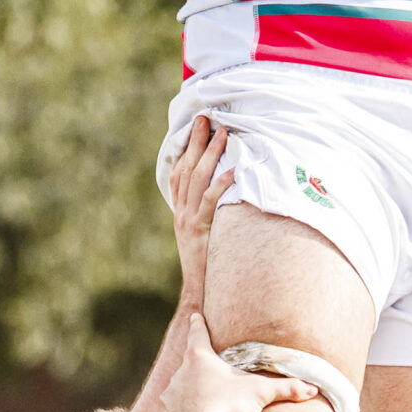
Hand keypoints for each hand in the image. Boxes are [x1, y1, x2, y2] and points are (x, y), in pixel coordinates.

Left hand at [159, 313, 317, 411]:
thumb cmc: (226, 406)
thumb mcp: (259, 393)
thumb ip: (286, 389)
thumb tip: (312, 388)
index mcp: (200, 357)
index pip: (198, 333)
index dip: (198, 324)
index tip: (195, 316)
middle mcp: (181, 372)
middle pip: (188, 362)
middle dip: (197, 366)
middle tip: (206, 370)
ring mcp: (170, 393)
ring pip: (179, 388)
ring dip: (188, 393)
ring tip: (200, 404)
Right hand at [167, 116, 233, 312]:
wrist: (197, 292)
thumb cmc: (204, 265)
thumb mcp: (200, 237)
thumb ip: (205, 216)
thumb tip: (220, 196)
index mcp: (179, 212)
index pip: (178, 174)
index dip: (185, 150)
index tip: (194, 129)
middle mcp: (180, 212)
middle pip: (186, 169)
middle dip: (196, 142)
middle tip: (205, 118)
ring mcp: (188, 221)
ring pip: (197, 180)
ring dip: (210, 154)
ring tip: (222, 133)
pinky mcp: (200, 231)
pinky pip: (211, 202)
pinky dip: (221, 184)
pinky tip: (233, 170)